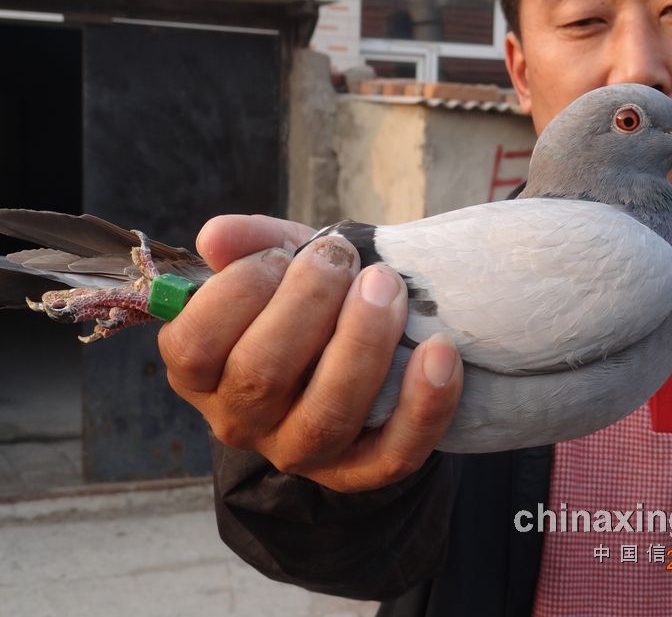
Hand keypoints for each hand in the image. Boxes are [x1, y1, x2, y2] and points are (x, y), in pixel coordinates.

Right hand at [158, 214, 462, 491]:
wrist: (349, 354)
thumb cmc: (304, 304)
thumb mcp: (277, 266)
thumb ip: (248, 245)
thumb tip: (216, 236)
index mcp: (201, 374)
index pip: (195, 345)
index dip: (238, 290)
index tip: (282, 253)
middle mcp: (241, 421)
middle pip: (260, 376)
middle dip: (307, 303)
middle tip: (341, 257)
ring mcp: (300, 452)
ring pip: (326, 415)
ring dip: (363, 343)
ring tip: (388, 286)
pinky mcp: (360, 471)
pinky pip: (392, 454)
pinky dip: (423, 405)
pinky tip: (441, 351)